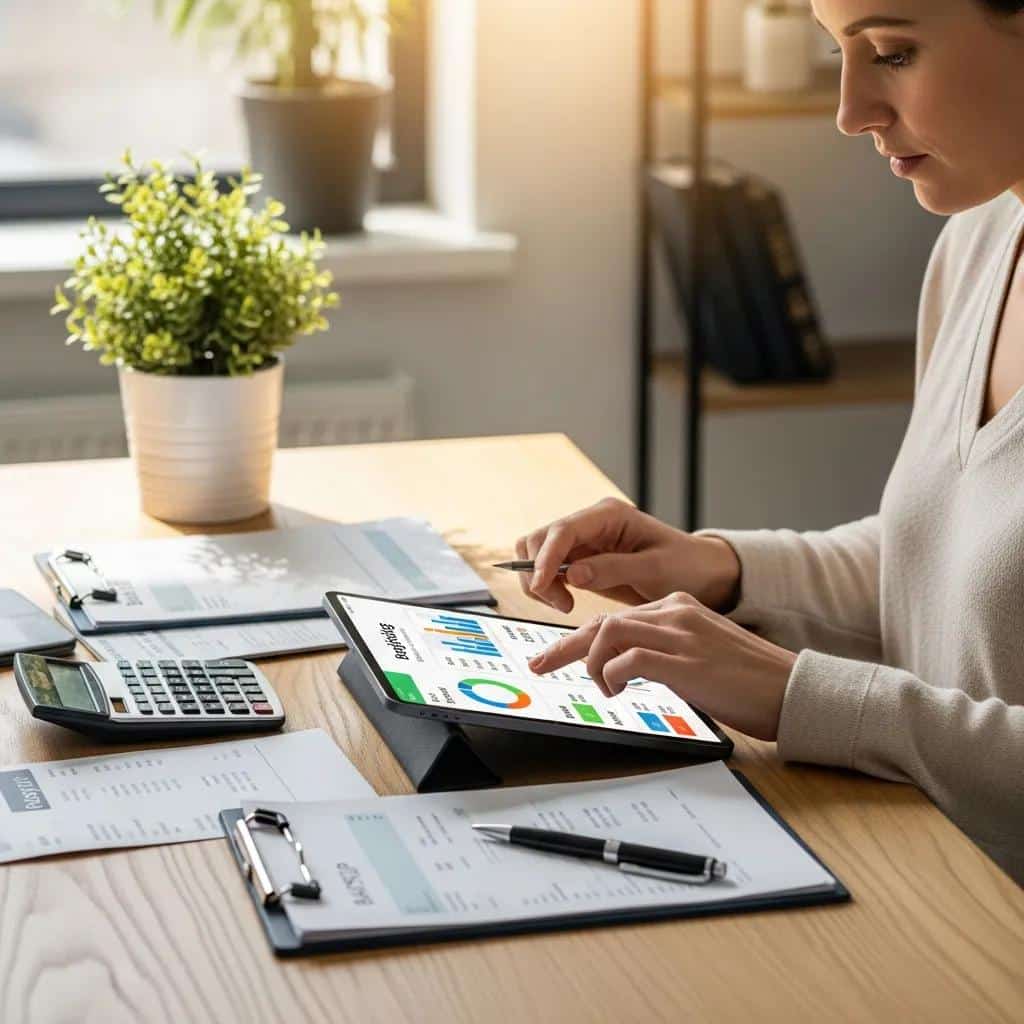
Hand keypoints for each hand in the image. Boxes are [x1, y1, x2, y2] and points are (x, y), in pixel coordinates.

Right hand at [516, 497, 740, 614]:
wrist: (701, 574)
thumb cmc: (686, 566)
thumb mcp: (656, 569)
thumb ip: (614, 569)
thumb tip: (572, 575)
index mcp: (609, 515)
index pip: (563, 530)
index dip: (545, 558)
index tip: (541, 587)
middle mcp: (590, 524)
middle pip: (538, 539)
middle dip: (538, 572)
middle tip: (561, 604)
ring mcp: (583, 542)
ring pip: (536, 554)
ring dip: (539, 581)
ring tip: (564, 605)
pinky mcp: (580, 561)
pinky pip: (548, 571)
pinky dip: (547, 588)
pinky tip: (566, 603)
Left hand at [527, 592, 796, 741]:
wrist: (791, 687)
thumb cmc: (749, 679)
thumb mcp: (701, 653)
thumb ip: (666, 650)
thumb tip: (627, 668)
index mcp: (678, 607)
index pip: (616, 616)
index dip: (582, 637)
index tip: (556, 654)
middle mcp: (675, 613)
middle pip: (604, 622)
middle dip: (565, 646)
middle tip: (540, 665)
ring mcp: (680, 635)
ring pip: (610, 634)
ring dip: (593, 664)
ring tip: (603, 688)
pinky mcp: (685, 661)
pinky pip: (628, 660)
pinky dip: (612, 675)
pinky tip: (618, 690)